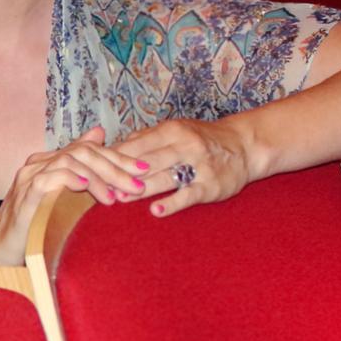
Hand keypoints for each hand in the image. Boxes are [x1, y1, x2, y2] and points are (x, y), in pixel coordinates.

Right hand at [0, 125, 150, 265]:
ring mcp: (30, 176)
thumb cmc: (33, 228)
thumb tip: (102, 141)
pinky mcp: (26, 193)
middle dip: (116, 167)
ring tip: (117, 197)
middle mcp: (39, 163)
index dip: (118, 159)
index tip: (143, 171)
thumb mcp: (62, 201)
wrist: (0, 250)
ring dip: (100, 177)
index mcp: (49, 162)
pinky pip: (51, 178)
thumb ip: (81, 177)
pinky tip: (90, 191)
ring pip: (72, 161)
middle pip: (84, 151)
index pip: (89, 149)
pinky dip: (73, 180)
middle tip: (138, 184)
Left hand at [114, 117, 256, 217]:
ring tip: (120, 198)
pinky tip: (156, 211)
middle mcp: (185, 145)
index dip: (116, 157)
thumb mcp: (175, 130)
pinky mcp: (210, 185)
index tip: (96, 168)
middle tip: (101, 187)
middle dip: (123, 175)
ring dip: (141, 189)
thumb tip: (113, 146)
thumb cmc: (202, 139)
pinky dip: (172, 203)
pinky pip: (188, 195)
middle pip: (148, 162)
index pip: (138, 144)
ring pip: (165, 178)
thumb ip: (145, 138)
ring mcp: (199, 166)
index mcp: (172, 131)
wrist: (244, 146)